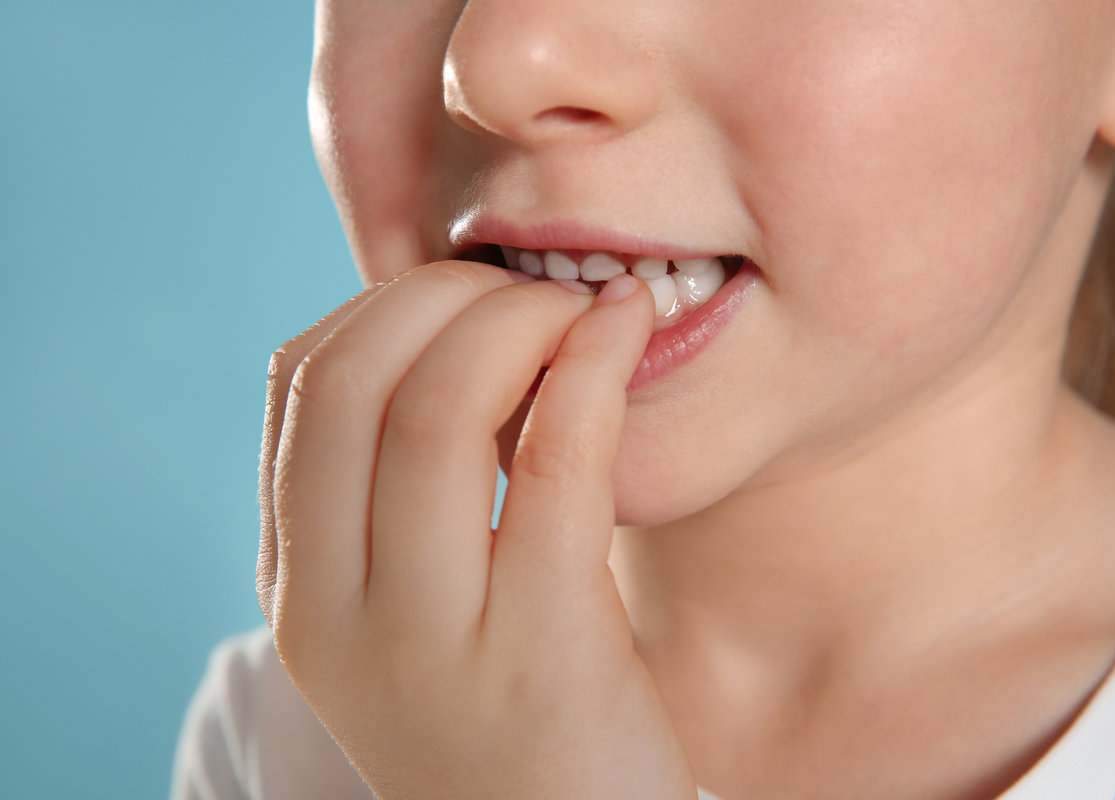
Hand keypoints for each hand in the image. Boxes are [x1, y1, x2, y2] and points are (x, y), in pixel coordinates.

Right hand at [257, 261, 698, 799]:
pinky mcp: (540, 650)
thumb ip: (398, 497)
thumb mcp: (414, 610)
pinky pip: (555, 460)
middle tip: (533, 291)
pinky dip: (591, 366)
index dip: (386, 304)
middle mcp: (335, 614)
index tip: (468, 295)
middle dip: (449, 296)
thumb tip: (449, 332)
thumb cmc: (510, 709)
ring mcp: (428, 640)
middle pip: (356, 380)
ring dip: (520, 320)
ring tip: (586, 309)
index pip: (299, 384)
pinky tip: (625, 331)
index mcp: (300, 588)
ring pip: (438, 409)